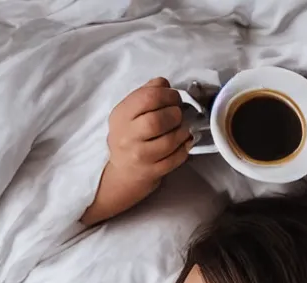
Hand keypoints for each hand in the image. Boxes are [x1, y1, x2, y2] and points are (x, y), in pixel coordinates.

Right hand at [104, 78, 194, 197]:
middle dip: (175, 114)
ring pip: (169, 141)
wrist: (123, 173)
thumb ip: (147, 92)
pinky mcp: (151, 172)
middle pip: (157, 120)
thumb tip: (166, 86)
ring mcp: (139, 156)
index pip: (148, 97)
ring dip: (183, 131)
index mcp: (121, 116)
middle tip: (178, 115)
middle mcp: (126, 137)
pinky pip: (175, 158)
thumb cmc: (130, 136)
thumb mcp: (130, 111)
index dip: (168, 95)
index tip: (174, 99)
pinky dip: (184, 149)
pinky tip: (183, 143)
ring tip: (182, 129)